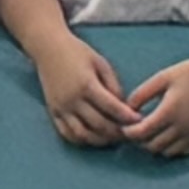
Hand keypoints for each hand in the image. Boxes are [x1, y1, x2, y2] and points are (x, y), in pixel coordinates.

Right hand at [29, 32, 132, 149]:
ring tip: (113, 139)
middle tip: (129, 133)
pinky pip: (67, 133)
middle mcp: (73, 100)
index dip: (127, 117)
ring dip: (100, 140)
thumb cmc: (77, 52)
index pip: (112, 107)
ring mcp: (61, 108)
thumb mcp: (101, 63)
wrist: (48, 48)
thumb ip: (113, 85)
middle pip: (99, 125)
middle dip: (117, 132)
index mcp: (87, 84)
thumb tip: (123, 107)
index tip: (139, 120)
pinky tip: (93, 138)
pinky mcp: (53, 112)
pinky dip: (82, 140)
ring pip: (83, 134)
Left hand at [119, 50, 188, 160]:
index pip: (142, 133)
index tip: (125, 128)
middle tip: (138, 131)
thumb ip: (141, 94)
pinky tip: (170, 135)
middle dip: (141, 141)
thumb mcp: (162, 77)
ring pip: (168, 152)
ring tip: (154, 133)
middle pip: (153, 146)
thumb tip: (126, 110)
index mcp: (170, 111)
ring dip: (157, 146)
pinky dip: (173, 148)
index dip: (130, 133)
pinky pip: (184, 152)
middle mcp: (184, 126)